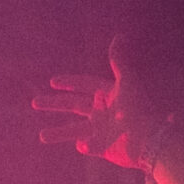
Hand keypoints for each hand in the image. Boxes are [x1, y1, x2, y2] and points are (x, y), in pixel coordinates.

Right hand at [33, 36, 167, 169]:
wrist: (149, 141)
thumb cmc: (138, 110)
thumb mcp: (127, 82)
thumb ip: (119, 60)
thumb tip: (119, 35)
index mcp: (108, 95)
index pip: (84, 85)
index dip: (69, 83)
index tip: (52, 82)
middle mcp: (103, 112)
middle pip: (74, 106)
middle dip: (55, 104)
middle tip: (34, 103)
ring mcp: (103, 131)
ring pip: (76, 130)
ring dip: (59, 132)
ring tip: (42, 136)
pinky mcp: (105, 148)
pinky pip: (90, 147)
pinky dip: (84, 147)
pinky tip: (80, 145)